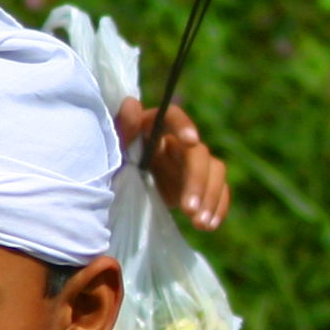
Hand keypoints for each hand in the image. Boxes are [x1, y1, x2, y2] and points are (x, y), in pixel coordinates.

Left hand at [117, 97, 230, 229]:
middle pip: (198, 152)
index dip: (184, 126)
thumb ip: (122, 130)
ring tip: (200, 224)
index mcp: (154, 126)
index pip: (173, 117)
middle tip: (189, 209)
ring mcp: (192, 163)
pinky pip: (219, 190)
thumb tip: (132, 104)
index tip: (191, 141)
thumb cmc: (111, 166)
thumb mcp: (112, 150)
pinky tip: (210, 225)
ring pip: (215, 170)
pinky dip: (218, 207)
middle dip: (197, 181)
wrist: (115, 195)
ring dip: (211, 197)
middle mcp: (177, 141)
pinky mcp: (200, 184)